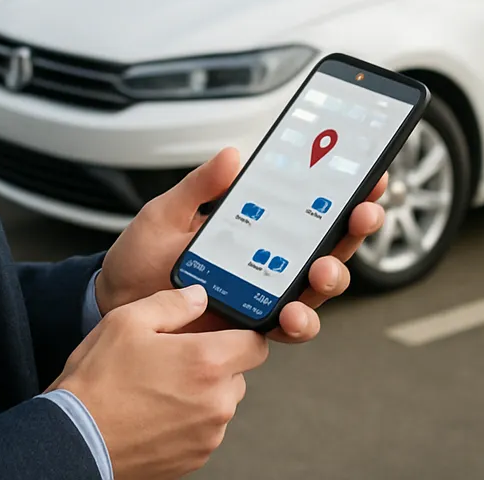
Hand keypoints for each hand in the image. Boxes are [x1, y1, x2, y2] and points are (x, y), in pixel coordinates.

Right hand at [51, 284, 268, 479]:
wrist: (74, 440)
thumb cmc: (98, 383)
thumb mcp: (128, 321)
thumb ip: (172, 303)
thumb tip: (197, 296)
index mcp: (206, 363)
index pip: (256, 344)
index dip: (242, 332)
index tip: (224, 329)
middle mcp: (215, 403)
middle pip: (237, 373)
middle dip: (215, 361)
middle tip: (177, 355)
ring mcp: (206, 435)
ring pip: (220, 402)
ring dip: (201, 391)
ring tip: (159, 384)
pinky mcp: (193, 459)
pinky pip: (204, 429)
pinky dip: (188, 418)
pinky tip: (155, 408)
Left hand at [95, 147, 387, 342]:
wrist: (113, 306)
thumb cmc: (141, 258)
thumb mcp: (166, 213)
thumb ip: (200, 188)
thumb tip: (232, 155)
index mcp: (256, 226)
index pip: (309, 206)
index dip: (345, 191)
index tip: (369, 171)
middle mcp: (269, 261)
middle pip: (328, 244)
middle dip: (355, 228)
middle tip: (363, 212)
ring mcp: (264, 295)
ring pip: (316, 288)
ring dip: (332, 277)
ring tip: (324, 270)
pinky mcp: (251, 328)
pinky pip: (287, 328)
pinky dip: (296, 322)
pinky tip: (289, 313)